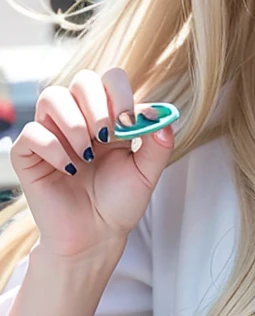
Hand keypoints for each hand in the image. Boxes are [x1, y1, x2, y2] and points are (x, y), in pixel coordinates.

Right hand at [9, 68, 174, 259]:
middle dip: (97, 104)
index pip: (110, 80)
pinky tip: (68, 169)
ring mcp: (52, 134)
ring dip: (74, 122)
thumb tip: (164, 116)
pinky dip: (52, 147)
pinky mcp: (29, 155)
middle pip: (82, 79)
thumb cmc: (118, 204)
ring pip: (52, 96)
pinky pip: (31, 133)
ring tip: (86, 153)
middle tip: (106, 136)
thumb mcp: (146, 174)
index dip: (120, 94)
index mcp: (108, 118)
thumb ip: (158, 145)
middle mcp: (79, 119)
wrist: (96, 236)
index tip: (128, 123)